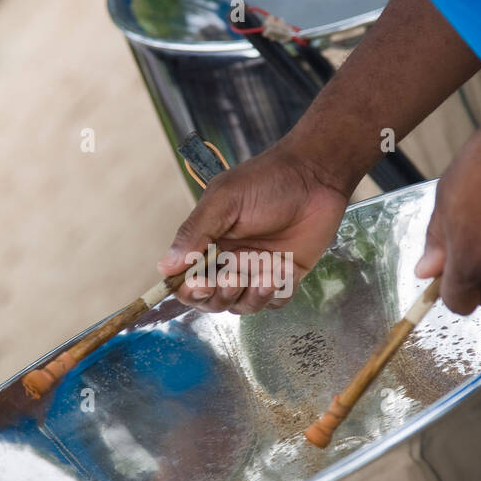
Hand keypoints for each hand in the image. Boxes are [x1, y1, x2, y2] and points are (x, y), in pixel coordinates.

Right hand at [157, 142, 350, 312]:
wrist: (315, 175)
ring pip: (244, 305)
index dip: (190, 290)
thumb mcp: (224, 201)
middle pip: (213, 300)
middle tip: (233, 276)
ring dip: (251, 295)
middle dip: (221, 295)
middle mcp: (230, 261)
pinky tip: (284, 267)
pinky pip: (275, 301)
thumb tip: (165, 267)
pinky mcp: (286, 276)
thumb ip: (194, 233)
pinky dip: (278, 291)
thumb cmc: (266, 181)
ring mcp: (258, 270)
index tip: (199, 283)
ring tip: (265, 271)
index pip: (188, 281)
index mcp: (209, 243)